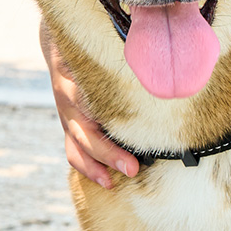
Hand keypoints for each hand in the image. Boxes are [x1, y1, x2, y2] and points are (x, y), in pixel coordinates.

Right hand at [42, 21, 137, 187]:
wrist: (61, 47)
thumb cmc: (95, 49)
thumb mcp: (106, 47)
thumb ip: (129, 61)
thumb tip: (169, 67)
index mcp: (78, 79)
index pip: (90, 106)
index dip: (109, 127)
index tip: (131, 141)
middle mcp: (68, 99)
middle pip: (84, 133)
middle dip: (107, 153)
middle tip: (133, 169)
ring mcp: (66, 115)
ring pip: (75, 145)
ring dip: (94, 167)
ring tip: (113, 183)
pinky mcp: (69, 126)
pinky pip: (74, 150)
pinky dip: (88, 167)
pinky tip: (106, 180)